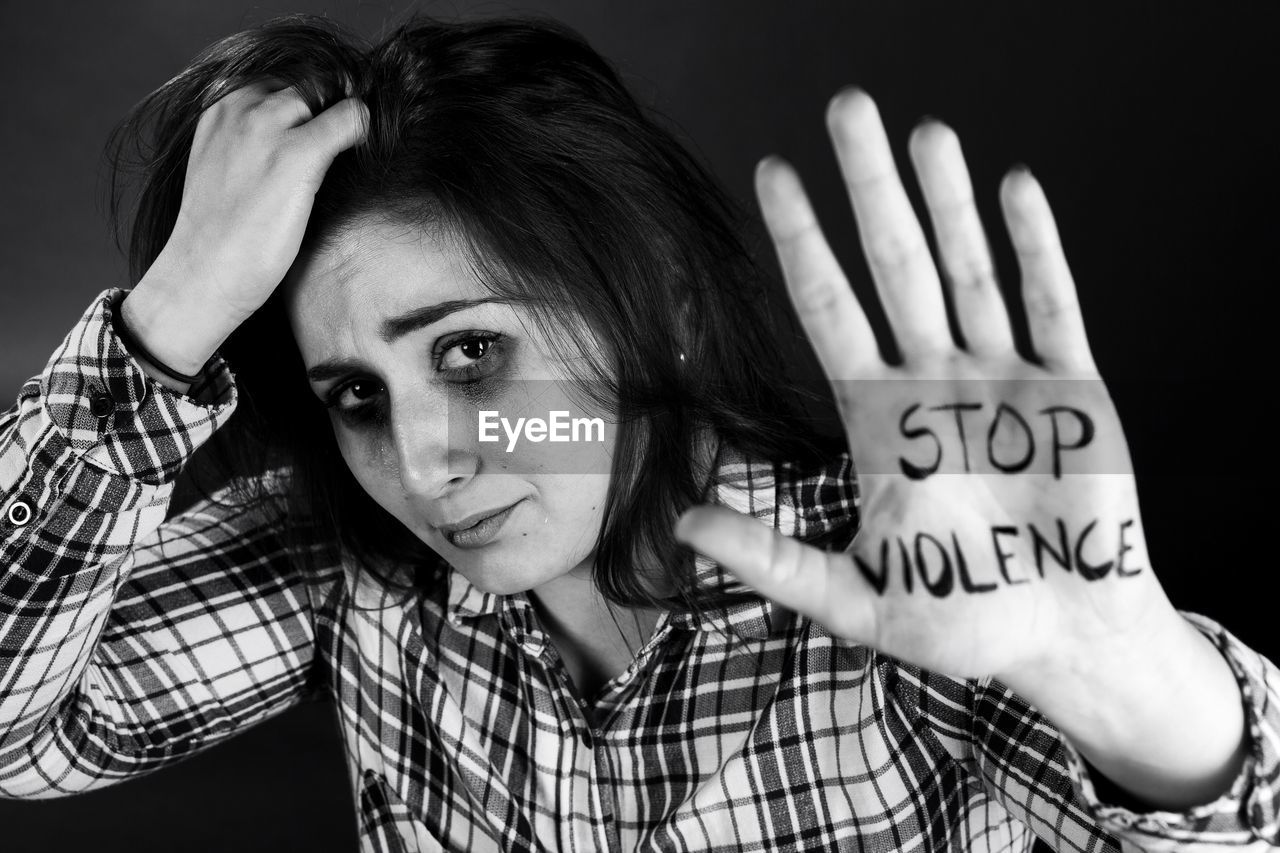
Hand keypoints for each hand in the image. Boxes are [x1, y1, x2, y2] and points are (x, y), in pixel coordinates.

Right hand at [126, 79, 368, 375]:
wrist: (202, 272)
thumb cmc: (219, 232)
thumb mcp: (225, 167)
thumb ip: (253, 140)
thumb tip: (302, 134)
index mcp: (220, 107)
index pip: (279, 79)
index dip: (307, 104)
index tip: (319, 128)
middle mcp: (242, 106)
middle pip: (306, 83)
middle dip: (326, 107)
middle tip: (339, 143)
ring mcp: (269, 126)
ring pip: (327, 94)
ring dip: (343, 120)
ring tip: (349, 153)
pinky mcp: (298, 153)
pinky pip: (351, 119)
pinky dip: (363, 131)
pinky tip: (362, 154)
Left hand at [675, 88, 1175, 690]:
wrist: (1066, 641)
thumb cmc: (965, 620)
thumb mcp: (856, 597)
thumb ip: (774, 561)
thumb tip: (684, 527)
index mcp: (881, 418)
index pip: (830, 310)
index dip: (802, 244)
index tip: (772, 178)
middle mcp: (935, 380)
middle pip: (894, 265)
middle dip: (870, 191)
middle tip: (845, 109)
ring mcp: (1003, 376)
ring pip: (969, 269)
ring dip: (948, 201)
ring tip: (923, 133)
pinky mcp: (1071, 387)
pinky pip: (1053, 304)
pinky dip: (1036, 249)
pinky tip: (1013, 190)